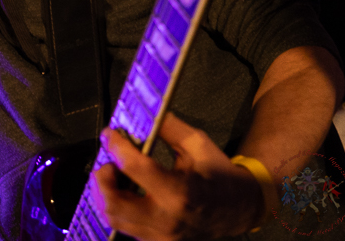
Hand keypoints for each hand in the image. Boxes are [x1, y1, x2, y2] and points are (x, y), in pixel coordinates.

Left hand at [91, 113, 263, 240]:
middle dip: (103, 177)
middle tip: (110, 160)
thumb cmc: (219, 173)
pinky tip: (124, 191)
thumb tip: (138, 114)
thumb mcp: (197, 143)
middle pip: (114, 203)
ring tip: (115, 174)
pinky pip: (125, 227)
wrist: (241, 207)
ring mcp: (163, 236)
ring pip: (114, 218)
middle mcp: (169, 219)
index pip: (135, 168)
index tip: (109, 134)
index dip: (116, 147)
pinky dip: (117, 207)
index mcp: (182, 192)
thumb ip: (166, 127)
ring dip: (105, 192)